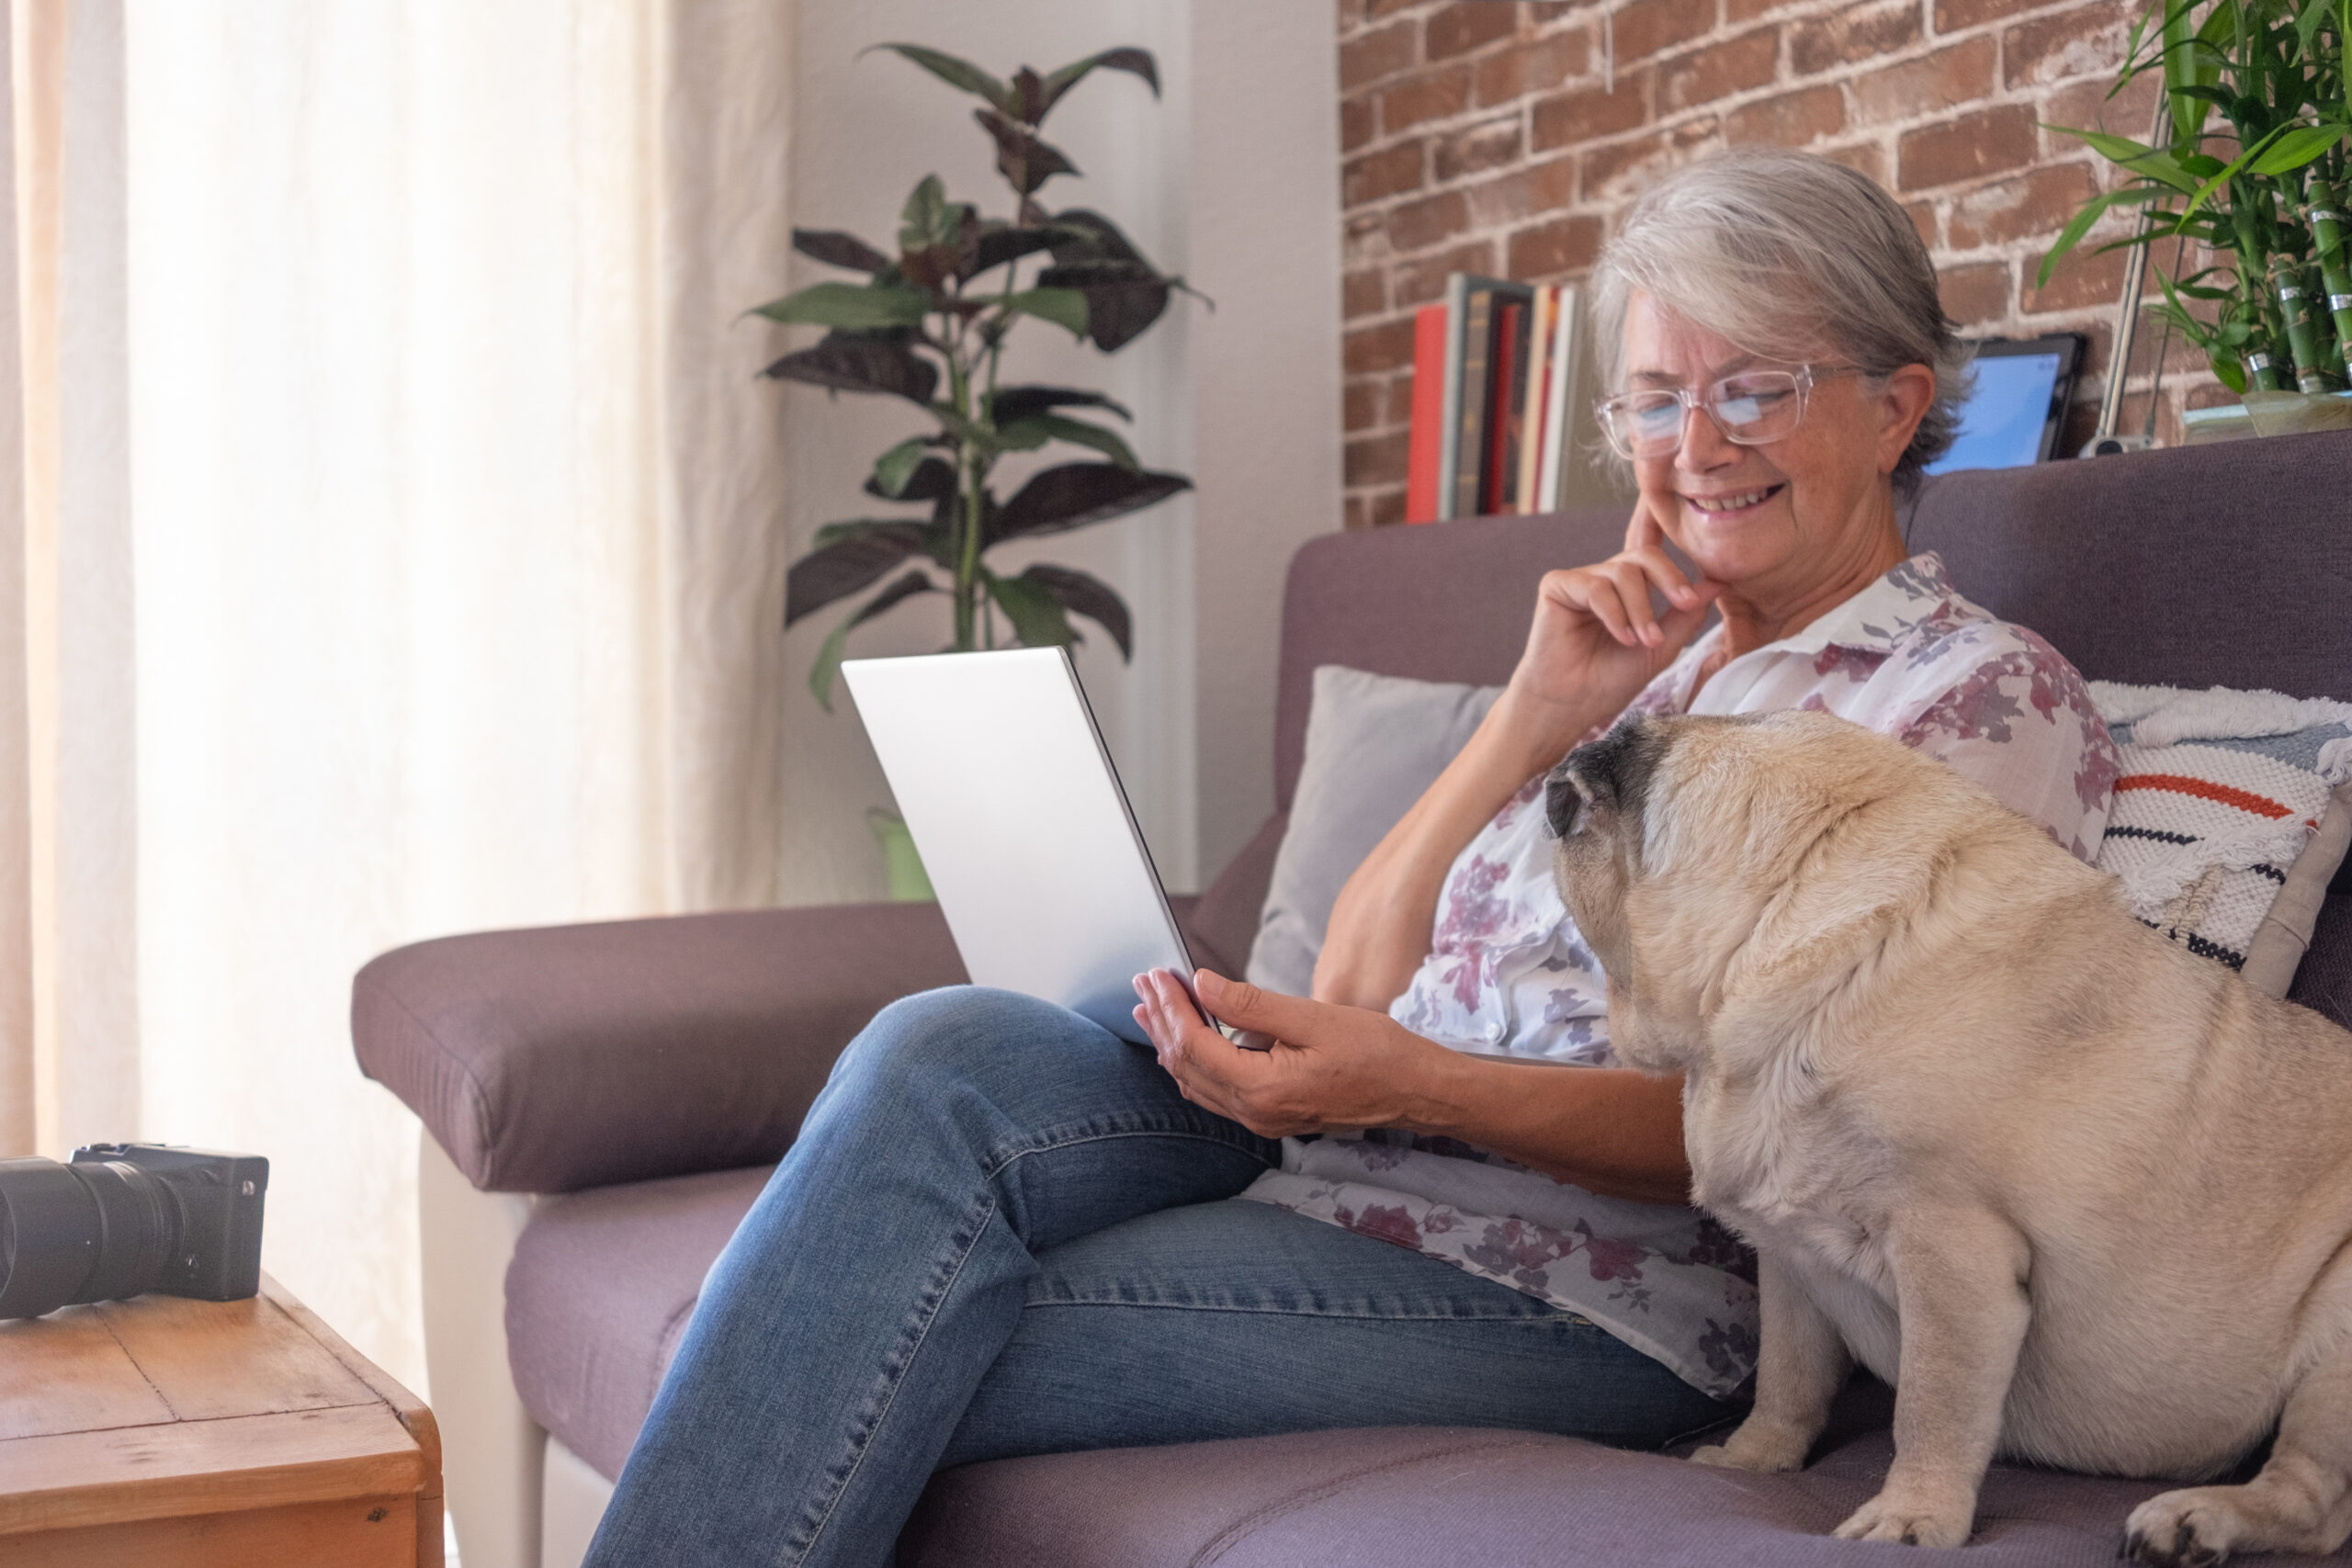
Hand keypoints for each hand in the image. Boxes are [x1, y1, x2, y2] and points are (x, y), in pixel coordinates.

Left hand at [1129, 969, 1438, 1137]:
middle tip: (1145, 984)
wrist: (1416, 1092)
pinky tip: (1189, 1040)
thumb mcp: (1313, 1018)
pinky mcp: (1272, 1116)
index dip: (1172, 1008)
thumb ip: (1251, 1006)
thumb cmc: (1377, 1053)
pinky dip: (1195, 1061)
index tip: (1158, 976)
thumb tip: (1202, 985)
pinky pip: (1216, 1092)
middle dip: (1162, 1022)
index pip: (1195, 1046)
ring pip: (1197, 1083)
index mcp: (1264, 1089)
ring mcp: (1263, 1120)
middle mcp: (1256, 1113)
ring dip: (1172, 1043)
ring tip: (1153, 1009)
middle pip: (1187, 1066)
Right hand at [1500, 496, 1721, 755]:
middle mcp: (1604, 576)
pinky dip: (1614, 613)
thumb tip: (1716, 583)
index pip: (1648, 546)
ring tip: (1643, 641)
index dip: (1657, 517)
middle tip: (1684, 605)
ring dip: (1640, 610)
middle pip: (1644, 555)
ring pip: (1623, 573)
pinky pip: (1596, 586)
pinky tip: (1620, 637)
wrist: (1571, 706)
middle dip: (1669, 579)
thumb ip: (1684, 615)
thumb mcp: (1660, 648)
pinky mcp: (1557, 586)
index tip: (1677, 494)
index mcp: (1628, 587)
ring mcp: (1580, 579)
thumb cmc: (1609, 681)